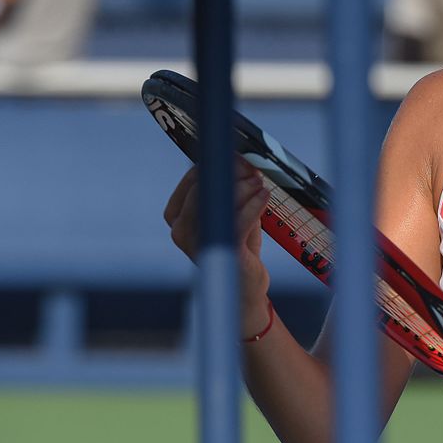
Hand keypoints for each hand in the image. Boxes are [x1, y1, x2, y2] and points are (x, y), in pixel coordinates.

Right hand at [163, 161, 271, 318]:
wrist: (243, 287)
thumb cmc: (236, 246)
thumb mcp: (231, 213)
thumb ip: (233, 190)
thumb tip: (244, 162)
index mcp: (177, 217)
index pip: (192, 179)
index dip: (216, 164)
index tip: (237, 155)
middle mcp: (181, 230)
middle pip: (204, 189)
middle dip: (231, 173)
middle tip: (251, 166)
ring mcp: (197, 243)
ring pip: (219, 203)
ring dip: (243, 188)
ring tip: (259, 181)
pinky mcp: (220, 252)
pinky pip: (237, 221)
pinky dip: (253, 204)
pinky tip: (264, 195)